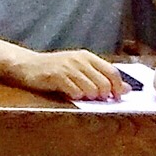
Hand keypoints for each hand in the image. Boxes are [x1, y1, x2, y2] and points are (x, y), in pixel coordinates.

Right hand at [8, 48, 128, 100]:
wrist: (27, 65)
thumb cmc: (56, 69)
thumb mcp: (80, 69)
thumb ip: (102, 77)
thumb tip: (127, 90)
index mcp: (87, 56)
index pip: (112, 72)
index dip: (118, 87)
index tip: (116, 98)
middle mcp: (79, 60)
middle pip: (104, 83)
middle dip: (103, 95)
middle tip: (95, 99)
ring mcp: (67, 67)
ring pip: (91, 89)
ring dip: (88, 97)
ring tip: (80, 95)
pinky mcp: (56, 76)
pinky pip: (75, 92)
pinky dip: (75, 97)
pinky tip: (69, 93)